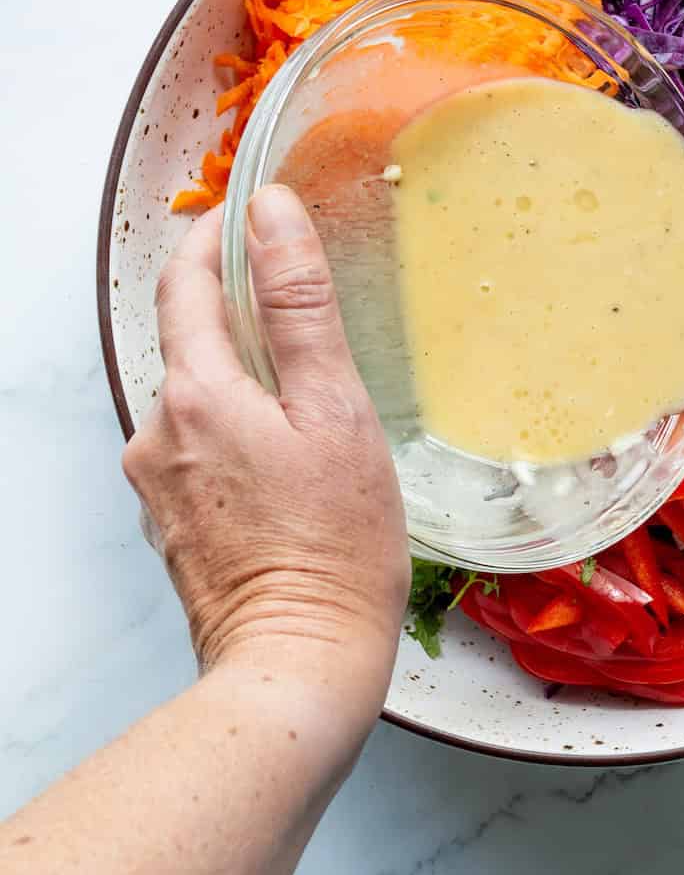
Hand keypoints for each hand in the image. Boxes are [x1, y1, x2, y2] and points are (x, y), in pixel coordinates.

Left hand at [122, 185, 408, 717]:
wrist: (298, 662)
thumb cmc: (333, 542)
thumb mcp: (334, 408)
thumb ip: (298, 305)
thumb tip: (271, 215)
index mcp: (195, 394)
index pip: (183, 282)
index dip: (213, 235)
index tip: (245, 212)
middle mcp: (158, 432)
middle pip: (187, 339)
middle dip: (233, 308)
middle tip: (297, 299)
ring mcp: (159, 482)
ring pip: (196, 395)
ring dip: (240, 375)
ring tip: (307, 390)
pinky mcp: (174, 519)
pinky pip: (198, 443)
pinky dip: (235, 425)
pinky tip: (286, 453)